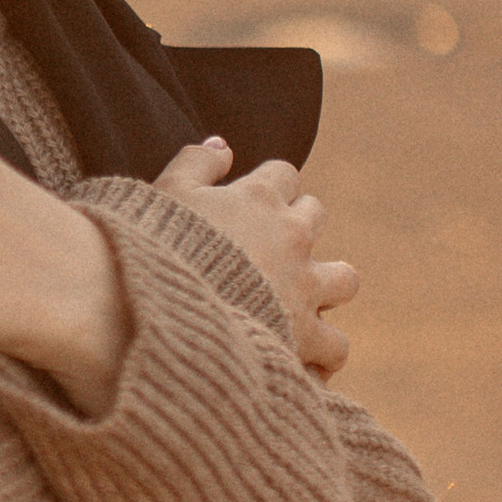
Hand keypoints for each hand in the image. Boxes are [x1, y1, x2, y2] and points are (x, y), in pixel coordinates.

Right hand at [155, 140, 356, 376]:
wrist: (158, 312)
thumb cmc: (156, 250)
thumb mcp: (165, 192)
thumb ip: (196, 162)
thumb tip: (223, 144)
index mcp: (258, 198)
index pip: (284, 175)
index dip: (269, 188)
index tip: (249, 205)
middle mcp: (291, 237)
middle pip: (315, 215)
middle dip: (297, 228)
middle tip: (267, 251)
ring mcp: (304, 287)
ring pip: (345, 279)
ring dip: (327, 287)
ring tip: (299, 303)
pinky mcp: (305, 336)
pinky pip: (335, 344)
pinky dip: (321, 352)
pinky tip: (302, 357)